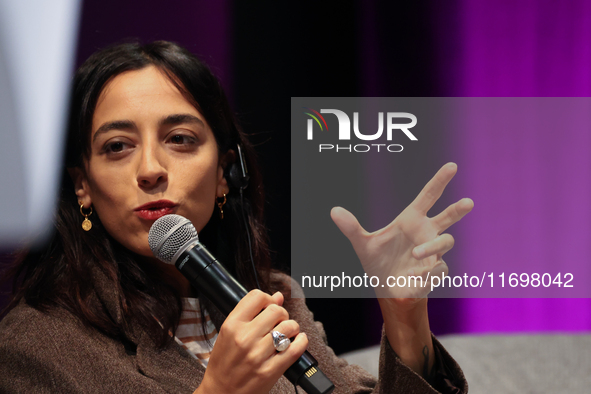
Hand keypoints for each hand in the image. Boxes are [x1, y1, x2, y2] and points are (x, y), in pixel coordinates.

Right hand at [196, 290, 307, 393]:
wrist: (220, 393)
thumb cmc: (224, 364)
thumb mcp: (229, 335)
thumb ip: (251, 314)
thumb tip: (277, 296)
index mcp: (231, 326)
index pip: (257, 297)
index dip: (268, 299)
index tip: (269, 306)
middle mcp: (244, 338)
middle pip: (276, 310)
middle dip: (282, 314)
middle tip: (280, 322)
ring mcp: (257, 355)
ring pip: (288, 327)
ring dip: (292, 328)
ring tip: (288, 333)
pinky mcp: (270, 371)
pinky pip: (295, 349)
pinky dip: (301, 342)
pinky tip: (298, 341)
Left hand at [331, 163, 472, 299]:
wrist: (386, 289)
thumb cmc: (378, 262)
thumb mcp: (362, 244)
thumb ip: (351, 227)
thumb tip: (334, 210)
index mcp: (411, 220)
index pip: (428, 196)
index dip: (439, 181)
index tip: (452, 166)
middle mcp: (425, 233)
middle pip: (448, 217)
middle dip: (458, 209)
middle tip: (468, 201)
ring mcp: (433, 252)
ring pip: (445, 242)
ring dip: (432, 247)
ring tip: (415, 255)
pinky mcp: (435, 271)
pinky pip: (439, 268)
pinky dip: (429, 272)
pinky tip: (414, 276)